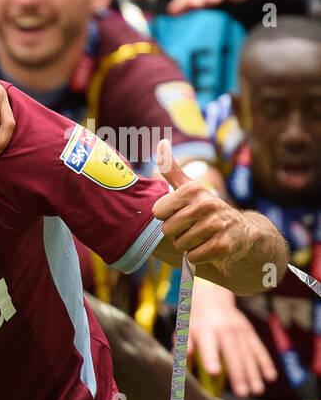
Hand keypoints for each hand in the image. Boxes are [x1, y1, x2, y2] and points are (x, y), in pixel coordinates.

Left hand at [153, 140, 253, 268]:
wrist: (242, 233)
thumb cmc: (206, 210)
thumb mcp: (190, 187)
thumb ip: (172, 169)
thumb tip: (161, 142)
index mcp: (193, 190)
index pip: (157, 212)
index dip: (167, 216)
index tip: (182, 212)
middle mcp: (206, 204)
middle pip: (167, 230)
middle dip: (177, 232)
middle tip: (193, 227)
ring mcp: (216, 225)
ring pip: (180, 244)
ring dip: (188, 245)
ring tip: (203, 236)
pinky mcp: (224, 246)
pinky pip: (193, 257)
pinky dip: (198, 256)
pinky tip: (210, 247)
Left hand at [189, 280, 276, 396]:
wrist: (212, 297)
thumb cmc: (195, 320)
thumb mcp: (184, 330)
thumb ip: (184, 346)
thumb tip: (180, 362)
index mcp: (205, 330)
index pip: (209, 346)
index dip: (211, 358)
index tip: (214, 372)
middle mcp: (225, 330)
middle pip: (233, 354)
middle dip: (238, 374)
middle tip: (242, 394)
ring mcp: (240, 331)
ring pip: (248, 354)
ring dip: (254, 373)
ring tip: (257, 391)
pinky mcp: (250, 333)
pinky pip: (259, 349)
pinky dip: (266, 363)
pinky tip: (270, 377)